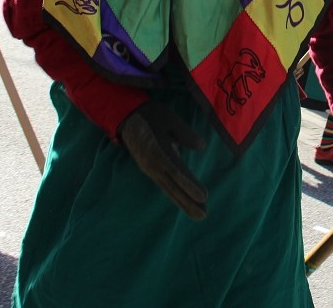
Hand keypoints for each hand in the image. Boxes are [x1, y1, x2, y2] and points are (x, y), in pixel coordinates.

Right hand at [119, 101, 207, 219]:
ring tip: (197, 214)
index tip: (204, 196)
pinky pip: (164, 185)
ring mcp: (150, 169)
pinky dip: (174, 195)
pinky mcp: (149, 169)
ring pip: (168, 189)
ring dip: (182, 202)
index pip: (177, 172)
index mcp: (158, 152)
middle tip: (203, 216)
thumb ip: (185, 134)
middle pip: (173, 187)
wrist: (127, 116)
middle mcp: (153, 165)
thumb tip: (201, 147)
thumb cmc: (152, 116)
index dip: (190, 185)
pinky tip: (183, 201)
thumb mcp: (170, 119)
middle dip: (188, 202)